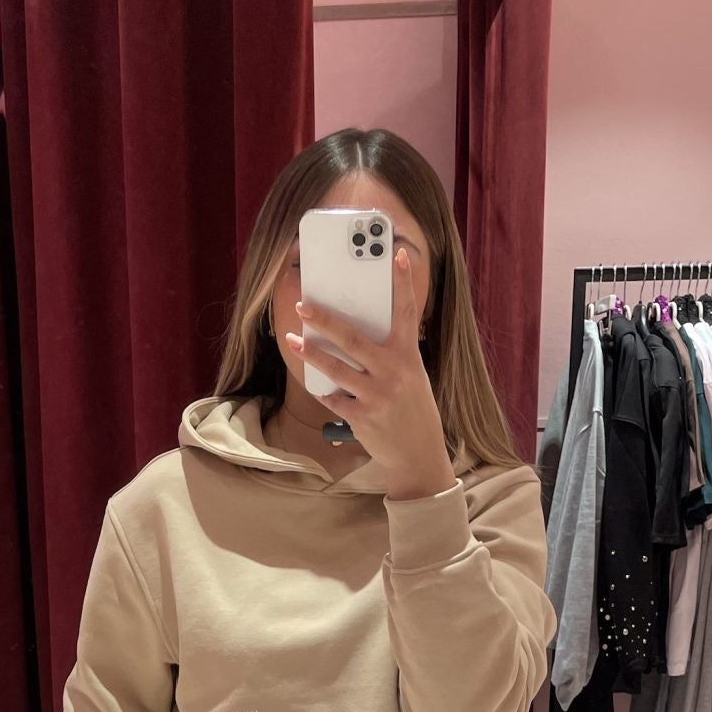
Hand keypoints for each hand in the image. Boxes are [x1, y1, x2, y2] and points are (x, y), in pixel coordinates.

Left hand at [286, 247, 461, 501]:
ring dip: (311, 353)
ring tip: (293, 340)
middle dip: (326, 320)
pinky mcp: (362, 416)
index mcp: (408, 357)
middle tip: (304, 305)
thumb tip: (355, 336)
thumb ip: (390, 356)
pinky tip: (317, 385)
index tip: (398, 255)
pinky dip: (325, 391)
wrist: (418, 455)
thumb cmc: (413, 411)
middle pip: (353, 339)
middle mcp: (393, 372)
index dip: (403, 283)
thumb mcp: (411, 378)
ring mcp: (376, 395)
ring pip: (336, 368)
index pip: (406, 312)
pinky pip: (334, 398)